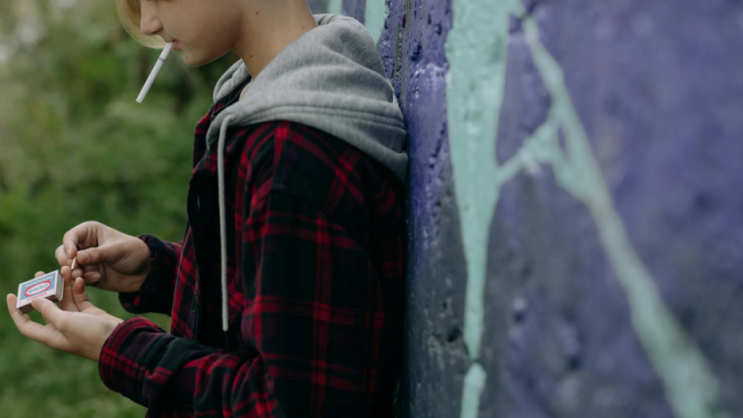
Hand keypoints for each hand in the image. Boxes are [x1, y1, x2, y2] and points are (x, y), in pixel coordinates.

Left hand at [6, 268, 122, 361]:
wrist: (118, 340)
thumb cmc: (89, 335)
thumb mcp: (65, 322)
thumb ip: (48, 310)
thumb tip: (34, 300)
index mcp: (51, 335)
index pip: (26, 324)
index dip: (16, 311)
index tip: (11, 295)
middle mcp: (61, 327)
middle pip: (45, 307)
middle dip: (42, 291)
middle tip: (39, 274)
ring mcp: (76, 320)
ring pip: (64, 299)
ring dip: (63, 285)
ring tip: (63, 269)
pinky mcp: (89, 313)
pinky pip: (79, 298)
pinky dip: (78, 288)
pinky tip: (79, 279)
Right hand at [55, 221, 150, 292]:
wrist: (145, 271)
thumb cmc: (133, 252)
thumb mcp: (117, 251)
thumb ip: (97, 254)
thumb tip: (76, 257)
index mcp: (90, 232)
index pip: (70, 237)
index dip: (68, 246)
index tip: (73, 255)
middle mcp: (84, 245)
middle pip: (62, 252)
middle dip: (68, 262)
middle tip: (77, 269)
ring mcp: (84, 261)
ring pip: (67, 267)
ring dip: (74, 273)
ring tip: (86, 276)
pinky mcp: (87, 275)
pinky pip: (76, 279)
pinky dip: (82, 280)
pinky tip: (97, 278)